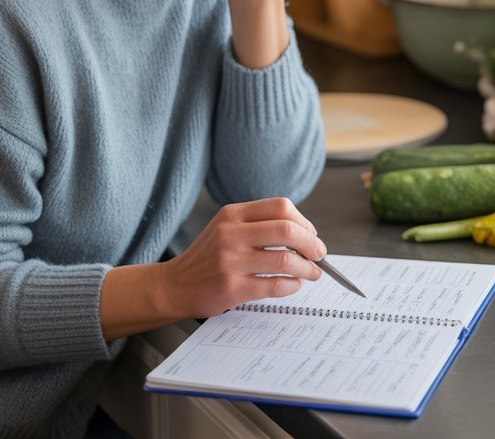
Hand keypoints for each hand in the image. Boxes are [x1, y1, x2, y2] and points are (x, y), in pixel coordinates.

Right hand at [158, 198, 325, 318]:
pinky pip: (275, 285)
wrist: (174, 285)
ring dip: (307, 268)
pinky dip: (292, 285)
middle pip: (287, 230)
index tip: (311, 235)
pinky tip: (293, 285)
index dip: (304, 221)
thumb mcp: (226, 228)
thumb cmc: (208, 257)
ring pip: (285, 259)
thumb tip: (306, 235)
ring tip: (312, 272)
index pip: (281, 207)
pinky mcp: (232, 287)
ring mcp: (230, 261)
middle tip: (319, 255)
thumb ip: (259, 225)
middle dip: (312, 244)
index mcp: (232, 214)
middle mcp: (230, 233)